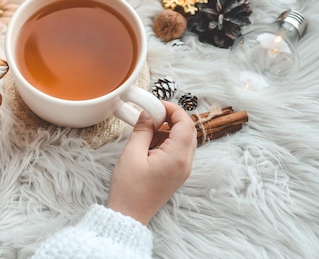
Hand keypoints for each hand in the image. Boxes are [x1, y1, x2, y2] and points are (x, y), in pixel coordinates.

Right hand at [106, 101, 196, 224]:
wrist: (129, 214)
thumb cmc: (129, 188)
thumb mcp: (132, 153)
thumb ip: (142, 130)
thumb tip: (148, 113)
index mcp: (177, 157)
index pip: (186, 123)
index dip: (173, 109)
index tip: (157, 104)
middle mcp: (185, 163)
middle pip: (189, 131)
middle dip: (172, 118)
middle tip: (152, 113)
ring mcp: (183, 170)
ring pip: (184, 140)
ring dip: (169, 130)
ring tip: (147, 129)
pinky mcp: (176, 174)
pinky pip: (179, 151)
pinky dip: (167, 141)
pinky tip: (149, 143)